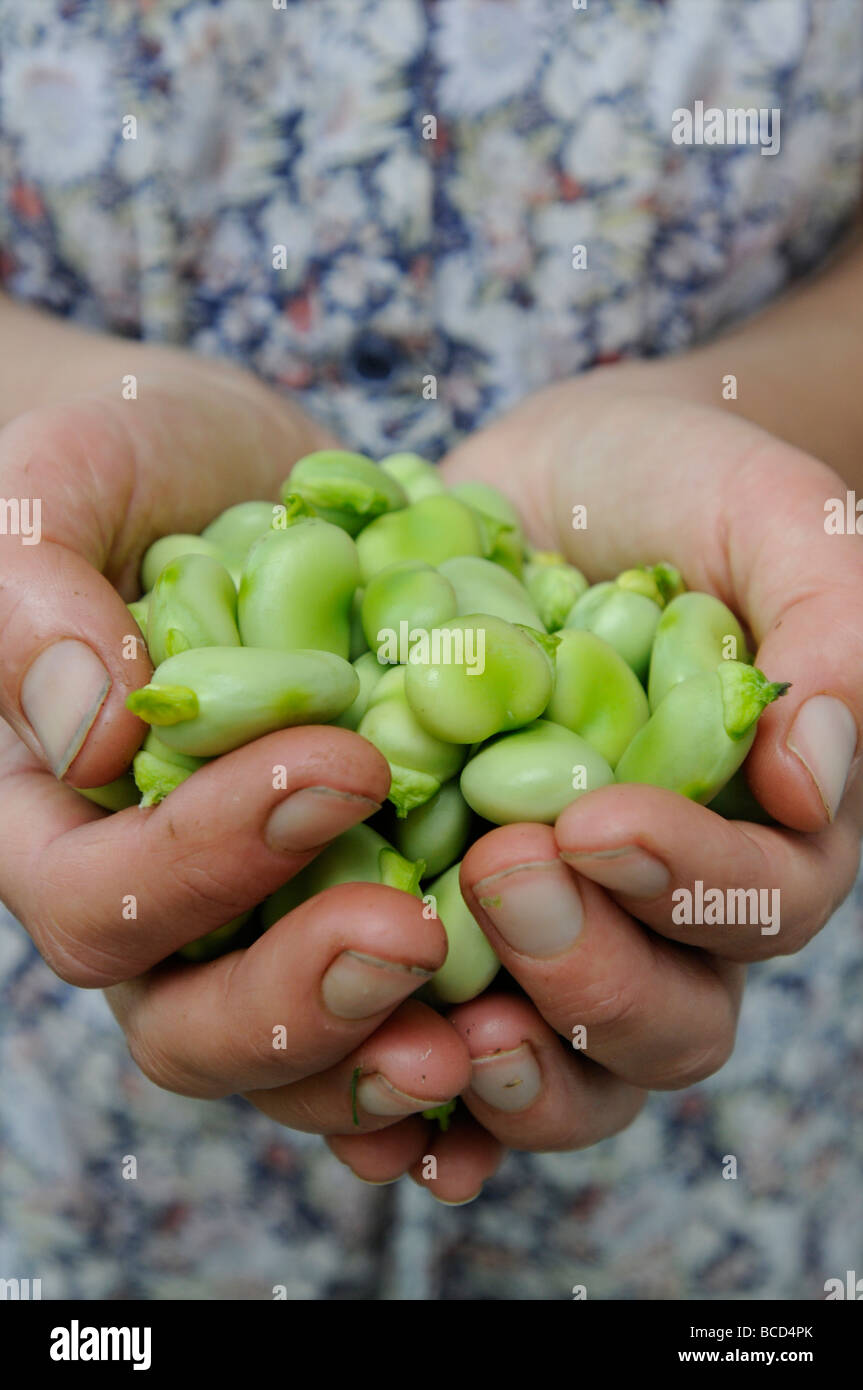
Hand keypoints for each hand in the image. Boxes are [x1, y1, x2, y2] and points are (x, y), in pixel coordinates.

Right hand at [0, 354, 470, 1155]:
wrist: (239, 473)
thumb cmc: (124, 462)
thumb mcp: (60, 488)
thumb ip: (35, 599)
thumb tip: (90, 735)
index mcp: (61, 823)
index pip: (97, 899)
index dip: (204, 861)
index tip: (341, 766)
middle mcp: (158, 901)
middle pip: (191, 1026)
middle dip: (299, 1000)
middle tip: (413, 937)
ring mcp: (265, 919)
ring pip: (300, 1060)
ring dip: (384, 1064)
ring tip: (488, 1030)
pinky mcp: (365, 901)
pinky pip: (399, 1022)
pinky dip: (460, 1056)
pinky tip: (528, 1037)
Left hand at [328, 370, 862, 1200]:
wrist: (539, 483)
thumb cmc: (676, 485)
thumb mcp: (771, 516)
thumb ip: (828, 626)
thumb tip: (815, 773)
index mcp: (762, 829)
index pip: (765, 904)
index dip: (692, 885)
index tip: (595, 821)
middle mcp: (667, 908)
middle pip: (672, 1021)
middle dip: (594, 976)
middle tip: (503, 874)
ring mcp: (559, 928)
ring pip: (574, 1069)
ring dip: (516, 1079)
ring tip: (442, 1042)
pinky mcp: (451, 923)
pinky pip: (450, 1052)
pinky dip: (424, 1109)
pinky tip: (375, 1133)